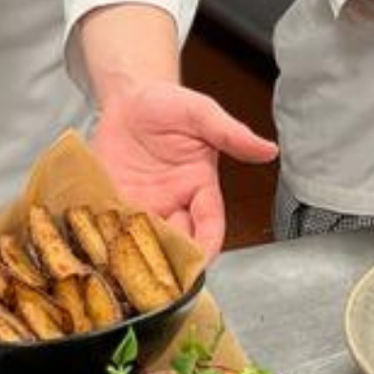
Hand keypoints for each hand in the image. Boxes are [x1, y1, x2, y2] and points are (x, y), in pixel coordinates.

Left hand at [91, 81, 276, 260]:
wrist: (127, 96)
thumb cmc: (168, 102)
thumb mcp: (201, 113)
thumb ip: (231, 134)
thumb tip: (269, 150)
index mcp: (200, 187)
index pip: (209, 224)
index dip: (208, 245)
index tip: (202, 262)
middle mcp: (173, 203)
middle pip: (178, 243)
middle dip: (173, 262)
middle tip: (161, 278)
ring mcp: (143, 206)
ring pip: (146, 244)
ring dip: (140, 259)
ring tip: (130, 269)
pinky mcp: (114, 203)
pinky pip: (113, 229)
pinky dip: (110, 242)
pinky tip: (104, 250)